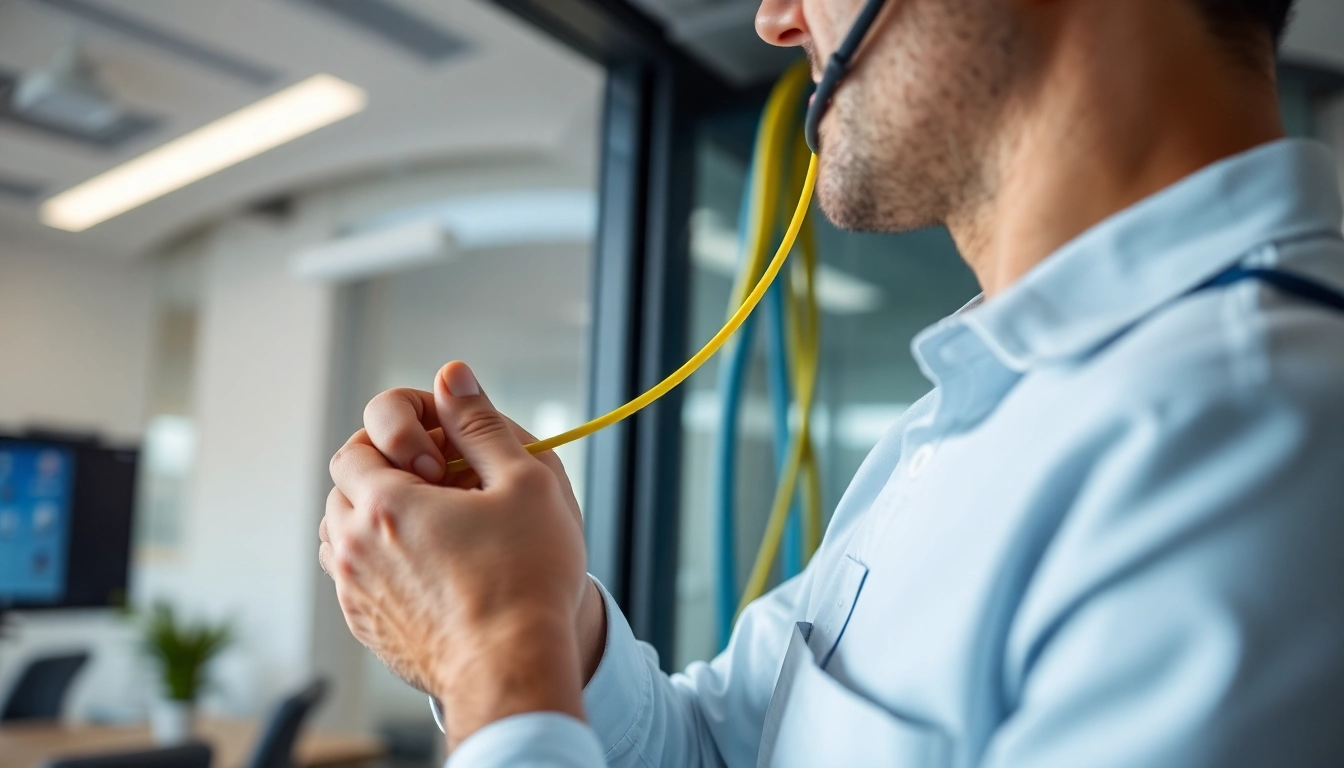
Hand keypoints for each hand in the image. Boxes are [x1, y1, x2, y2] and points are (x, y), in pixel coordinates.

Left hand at [319, 362, 591, 745]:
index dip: (399, 437)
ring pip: (343, 535)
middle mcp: (355, 549)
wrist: (514, 670)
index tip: (442, 454)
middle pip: (345, 488)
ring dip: (377, 518)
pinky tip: (433, 569)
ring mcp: (356, 595)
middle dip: (386, 474)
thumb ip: (480, 422)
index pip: (359, 445)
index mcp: (384, 504)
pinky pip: (357, 579)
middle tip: (444, 486)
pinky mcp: (367, 629)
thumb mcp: (523, 481)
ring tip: (436, 526)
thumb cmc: (527, 578)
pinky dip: (381, 562)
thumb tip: (451, 376)